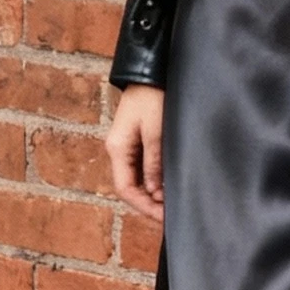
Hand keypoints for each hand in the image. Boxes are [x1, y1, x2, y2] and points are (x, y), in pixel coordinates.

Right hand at [108, 82, 164, 221]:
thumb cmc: (152, 96)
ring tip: (172, 205)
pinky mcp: (136, 142)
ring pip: (137, 180)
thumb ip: (154, 161)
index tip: (163, 218)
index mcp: (117, 149)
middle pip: (130, 188)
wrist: (149, 72)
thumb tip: (155, 191)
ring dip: (152, 194)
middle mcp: (118, 150)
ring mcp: (126, 147)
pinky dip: (154, 181)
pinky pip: (142, 169)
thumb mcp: (155, 130)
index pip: (125, 189)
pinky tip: (168, 187)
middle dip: (149, 204)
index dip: (143, 207)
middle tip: (171, 216)